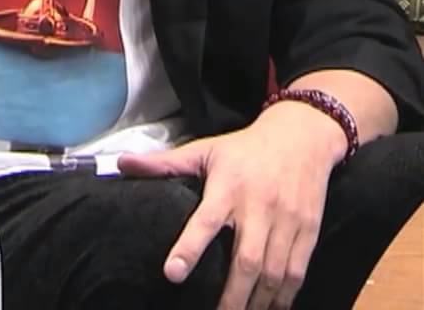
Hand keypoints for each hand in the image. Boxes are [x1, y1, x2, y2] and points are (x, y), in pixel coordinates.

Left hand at [117, 103, 343, 309]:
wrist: (301, 136)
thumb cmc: (244, 149)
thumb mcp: (205, 150)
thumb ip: (164, 164)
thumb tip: (120, 163)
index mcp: (228, 186)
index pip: (207, 220)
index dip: (190, 247)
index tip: (172, 274)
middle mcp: (259, 206)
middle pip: (247, 260)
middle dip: (232, 297)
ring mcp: (287, 220)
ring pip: (274, 273)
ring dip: (258, 303)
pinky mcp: (308, 231)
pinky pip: (296, 272)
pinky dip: (284, 297)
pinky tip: (270, 309)